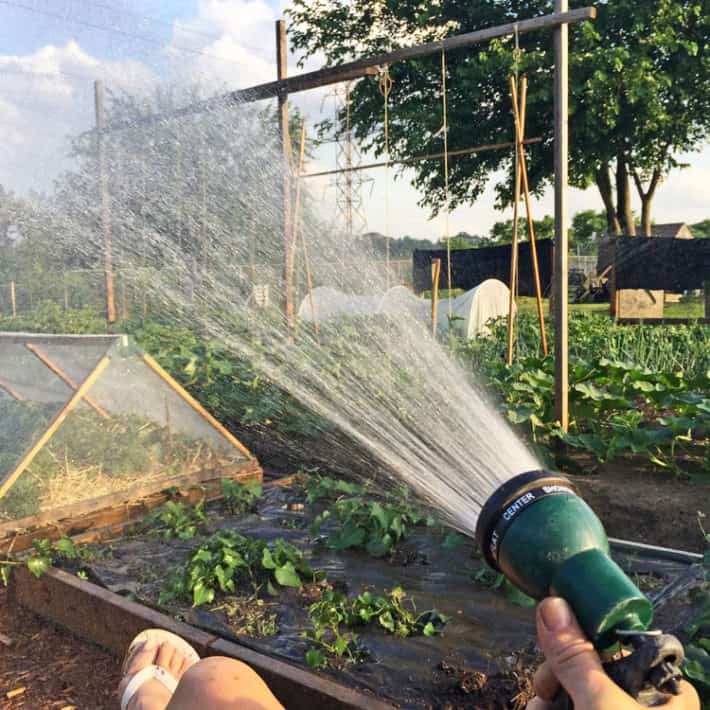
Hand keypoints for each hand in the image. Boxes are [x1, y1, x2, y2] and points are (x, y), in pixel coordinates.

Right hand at [526, 597, 699, 709]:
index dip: (582, 641)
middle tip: (546, 687)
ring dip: (546, 696)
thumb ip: (576, 657)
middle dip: (556, 676)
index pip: (615, 647)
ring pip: (570, 690)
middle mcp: (641, 706)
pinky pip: (562, 706)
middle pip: (585, 668)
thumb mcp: (603, 705)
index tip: (556, 642)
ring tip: (540, 707)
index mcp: (664, 693)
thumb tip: (552, 603)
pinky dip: (546, 707)